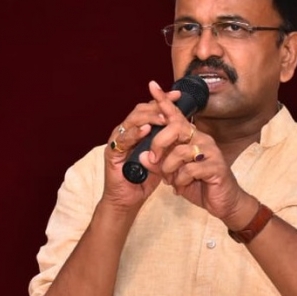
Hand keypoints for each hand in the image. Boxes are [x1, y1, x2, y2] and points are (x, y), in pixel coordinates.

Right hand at [102, 81, 181, 208]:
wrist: (128, 200)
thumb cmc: (144, 179)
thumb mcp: (161, 157)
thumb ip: (167, 143)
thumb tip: (184, 127)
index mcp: (137, 131)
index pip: (149, 110)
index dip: (162, 101)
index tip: (177, 95)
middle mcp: (126, 132)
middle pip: (140, 110)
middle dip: (156, 105)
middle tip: (171, 104)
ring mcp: (117, 141)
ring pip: (131, 121)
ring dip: (148, 117)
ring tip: (163, 117)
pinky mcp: (112, 152)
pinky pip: (122, 139)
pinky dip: (134, 133)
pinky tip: (145, 130)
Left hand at [137, 83, 248, 221]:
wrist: (224, 202)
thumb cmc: (199, 184)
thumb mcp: (173, 175)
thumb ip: (159, 165)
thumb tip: (142, 157)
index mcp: (191, 137)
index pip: (176, 115)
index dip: (164, 101)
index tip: (152, 85)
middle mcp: (202, 139)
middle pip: (175, 128)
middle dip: (158, 143)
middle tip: (153, 159)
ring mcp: (211, 152)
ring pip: (180, 152)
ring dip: (169, 169)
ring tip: (171, 180)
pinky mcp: (215, 167)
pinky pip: (190, 170)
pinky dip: (180, 181)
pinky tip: (181, 187)